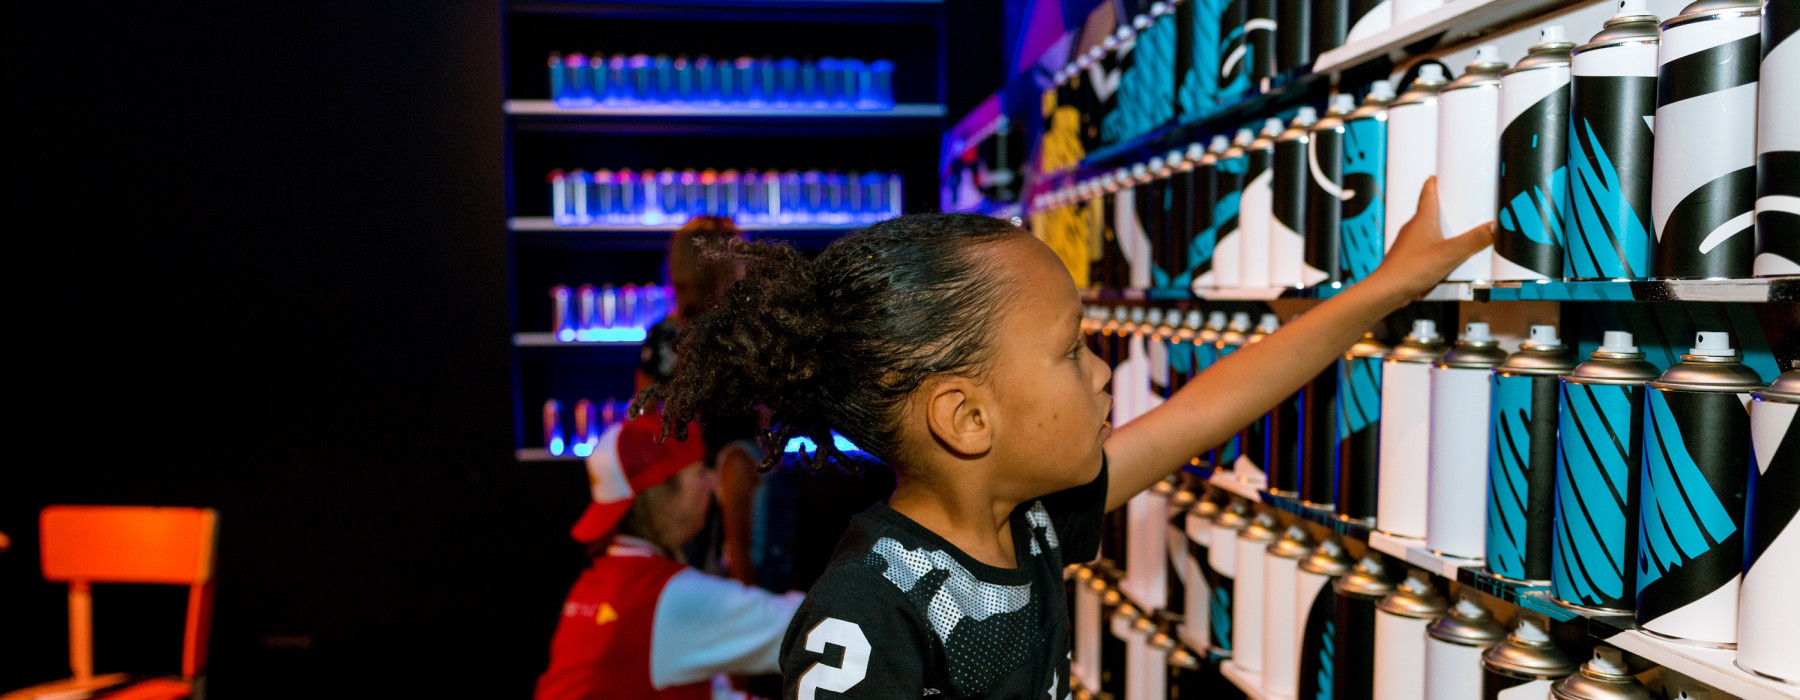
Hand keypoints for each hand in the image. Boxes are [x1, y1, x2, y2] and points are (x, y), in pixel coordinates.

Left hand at [1368, 176, 1494, 298]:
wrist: (1387, 291)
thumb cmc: (1409, 269)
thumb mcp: (1451, 253)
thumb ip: (1474, 241)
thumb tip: (1494, 227)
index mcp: (1422, 219)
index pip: (1428, 192)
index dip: (1436, 182)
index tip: (1443, 175)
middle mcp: (1413, 228)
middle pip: (1430, 211)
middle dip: (1445, 208)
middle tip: (1461, 205)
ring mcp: (1409, 244)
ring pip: (1428, 232)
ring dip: (1443, 232)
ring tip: (1460, 235)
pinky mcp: (1409, 260)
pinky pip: (1427, 250)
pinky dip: (1438, 251)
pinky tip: (1447, 261)